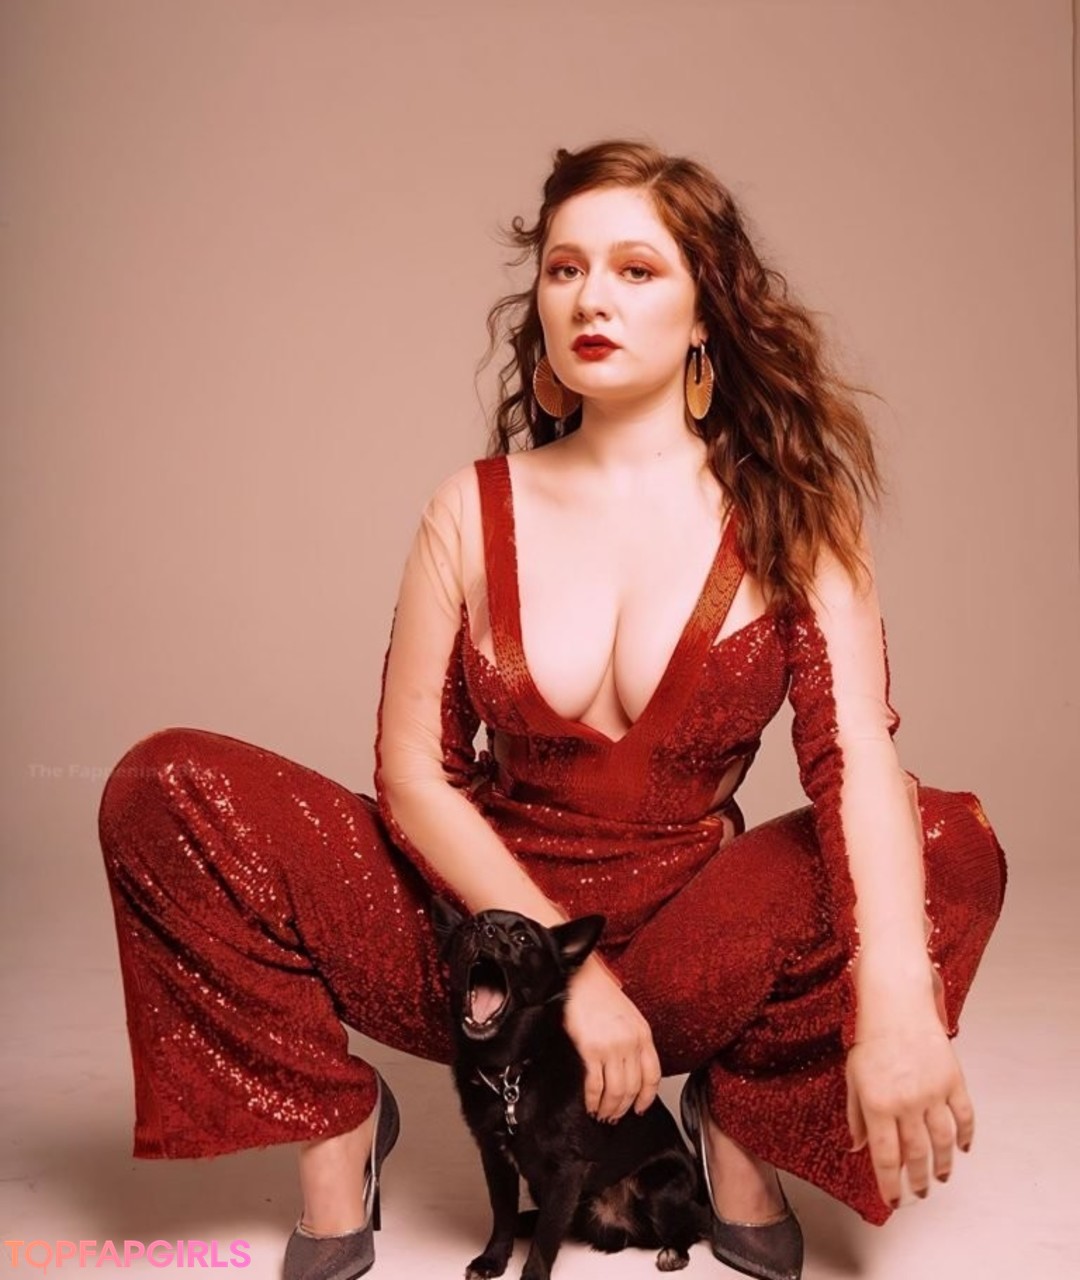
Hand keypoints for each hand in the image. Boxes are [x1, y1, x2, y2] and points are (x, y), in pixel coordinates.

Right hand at [563, 960, 660, 1122]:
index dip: (647, 1097)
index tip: (640, 1108)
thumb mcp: (628, 1015)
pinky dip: (593, 1100)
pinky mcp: (591, 1049)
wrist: (579, 978)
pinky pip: (595, 1085)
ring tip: (602, 1114)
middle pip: (634, 1087)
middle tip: (615, 1117)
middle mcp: (631, 1042)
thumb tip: (630, 1069)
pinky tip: (590, 1105)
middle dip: (624, 1107)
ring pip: (617, 1090)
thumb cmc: (600, 994)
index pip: (653, 1075)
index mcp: (643, 1034)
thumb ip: (634, 1040)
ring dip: (609, 1108)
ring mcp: (612, 1047)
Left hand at [845, 1018, 974, 1208]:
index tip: (894, 1200)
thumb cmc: (870, 1039)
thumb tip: (858, 1148)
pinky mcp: (953, 1079)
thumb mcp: (853, 1077)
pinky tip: (964, 1148)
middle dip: (918, 1179)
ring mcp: (932, 1091)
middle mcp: (906, 1101)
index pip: (886, 1156)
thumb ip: (856, 1115)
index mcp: (877, 1102)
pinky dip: (967, 1135)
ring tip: (940, 1177)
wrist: (895, 1003)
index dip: (890, 1183)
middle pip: (917, 1154)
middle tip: (918, 1191)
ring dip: (943, 1164)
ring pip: (943, 1141)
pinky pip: (965, 1116)